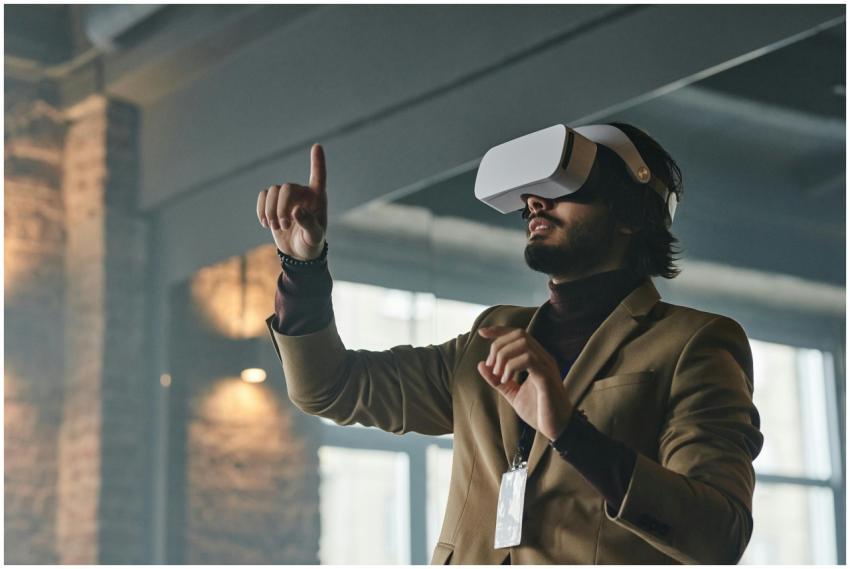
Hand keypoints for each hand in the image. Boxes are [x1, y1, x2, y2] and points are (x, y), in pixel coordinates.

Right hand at [257, 143, 327, 260]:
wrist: (299, 252)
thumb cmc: (311, 243)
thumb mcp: (314, 237)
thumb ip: (308, 224)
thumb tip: (296, 210)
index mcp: (317, 198)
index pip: (319, 176)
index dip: (317, 161)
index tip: (317, 146)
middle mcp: (302, 193)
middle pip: (285, 188)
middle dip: (281, 208)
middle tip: (284, 226)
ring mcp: (287, 196)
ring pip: (272, 191)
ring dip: (270, 211)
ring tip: (276, 228)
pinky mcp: (273, 202)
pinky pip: (262, 196)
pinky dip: (261, 210)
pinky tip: (266, 224)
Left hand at [477, 326, 573, 441]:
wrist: (556, 430)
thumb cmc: (538, 411)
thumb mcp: (512, 393)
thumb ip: (497, 380)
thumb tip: (481, 365)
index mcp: (537, 359)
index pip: (518, 334)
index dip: (499, 330)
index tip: (482, 333)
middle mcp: (544, 358)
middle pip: (519, 334)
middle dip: (499, 346)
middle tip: (491, 366)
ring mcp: (547, 366)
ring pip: (523, 344)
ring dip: (504, 356)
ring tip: (498, 375)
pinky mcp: (547, 378)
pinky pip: (528, 360)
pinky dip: (511, 366)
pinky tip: (505, 380)